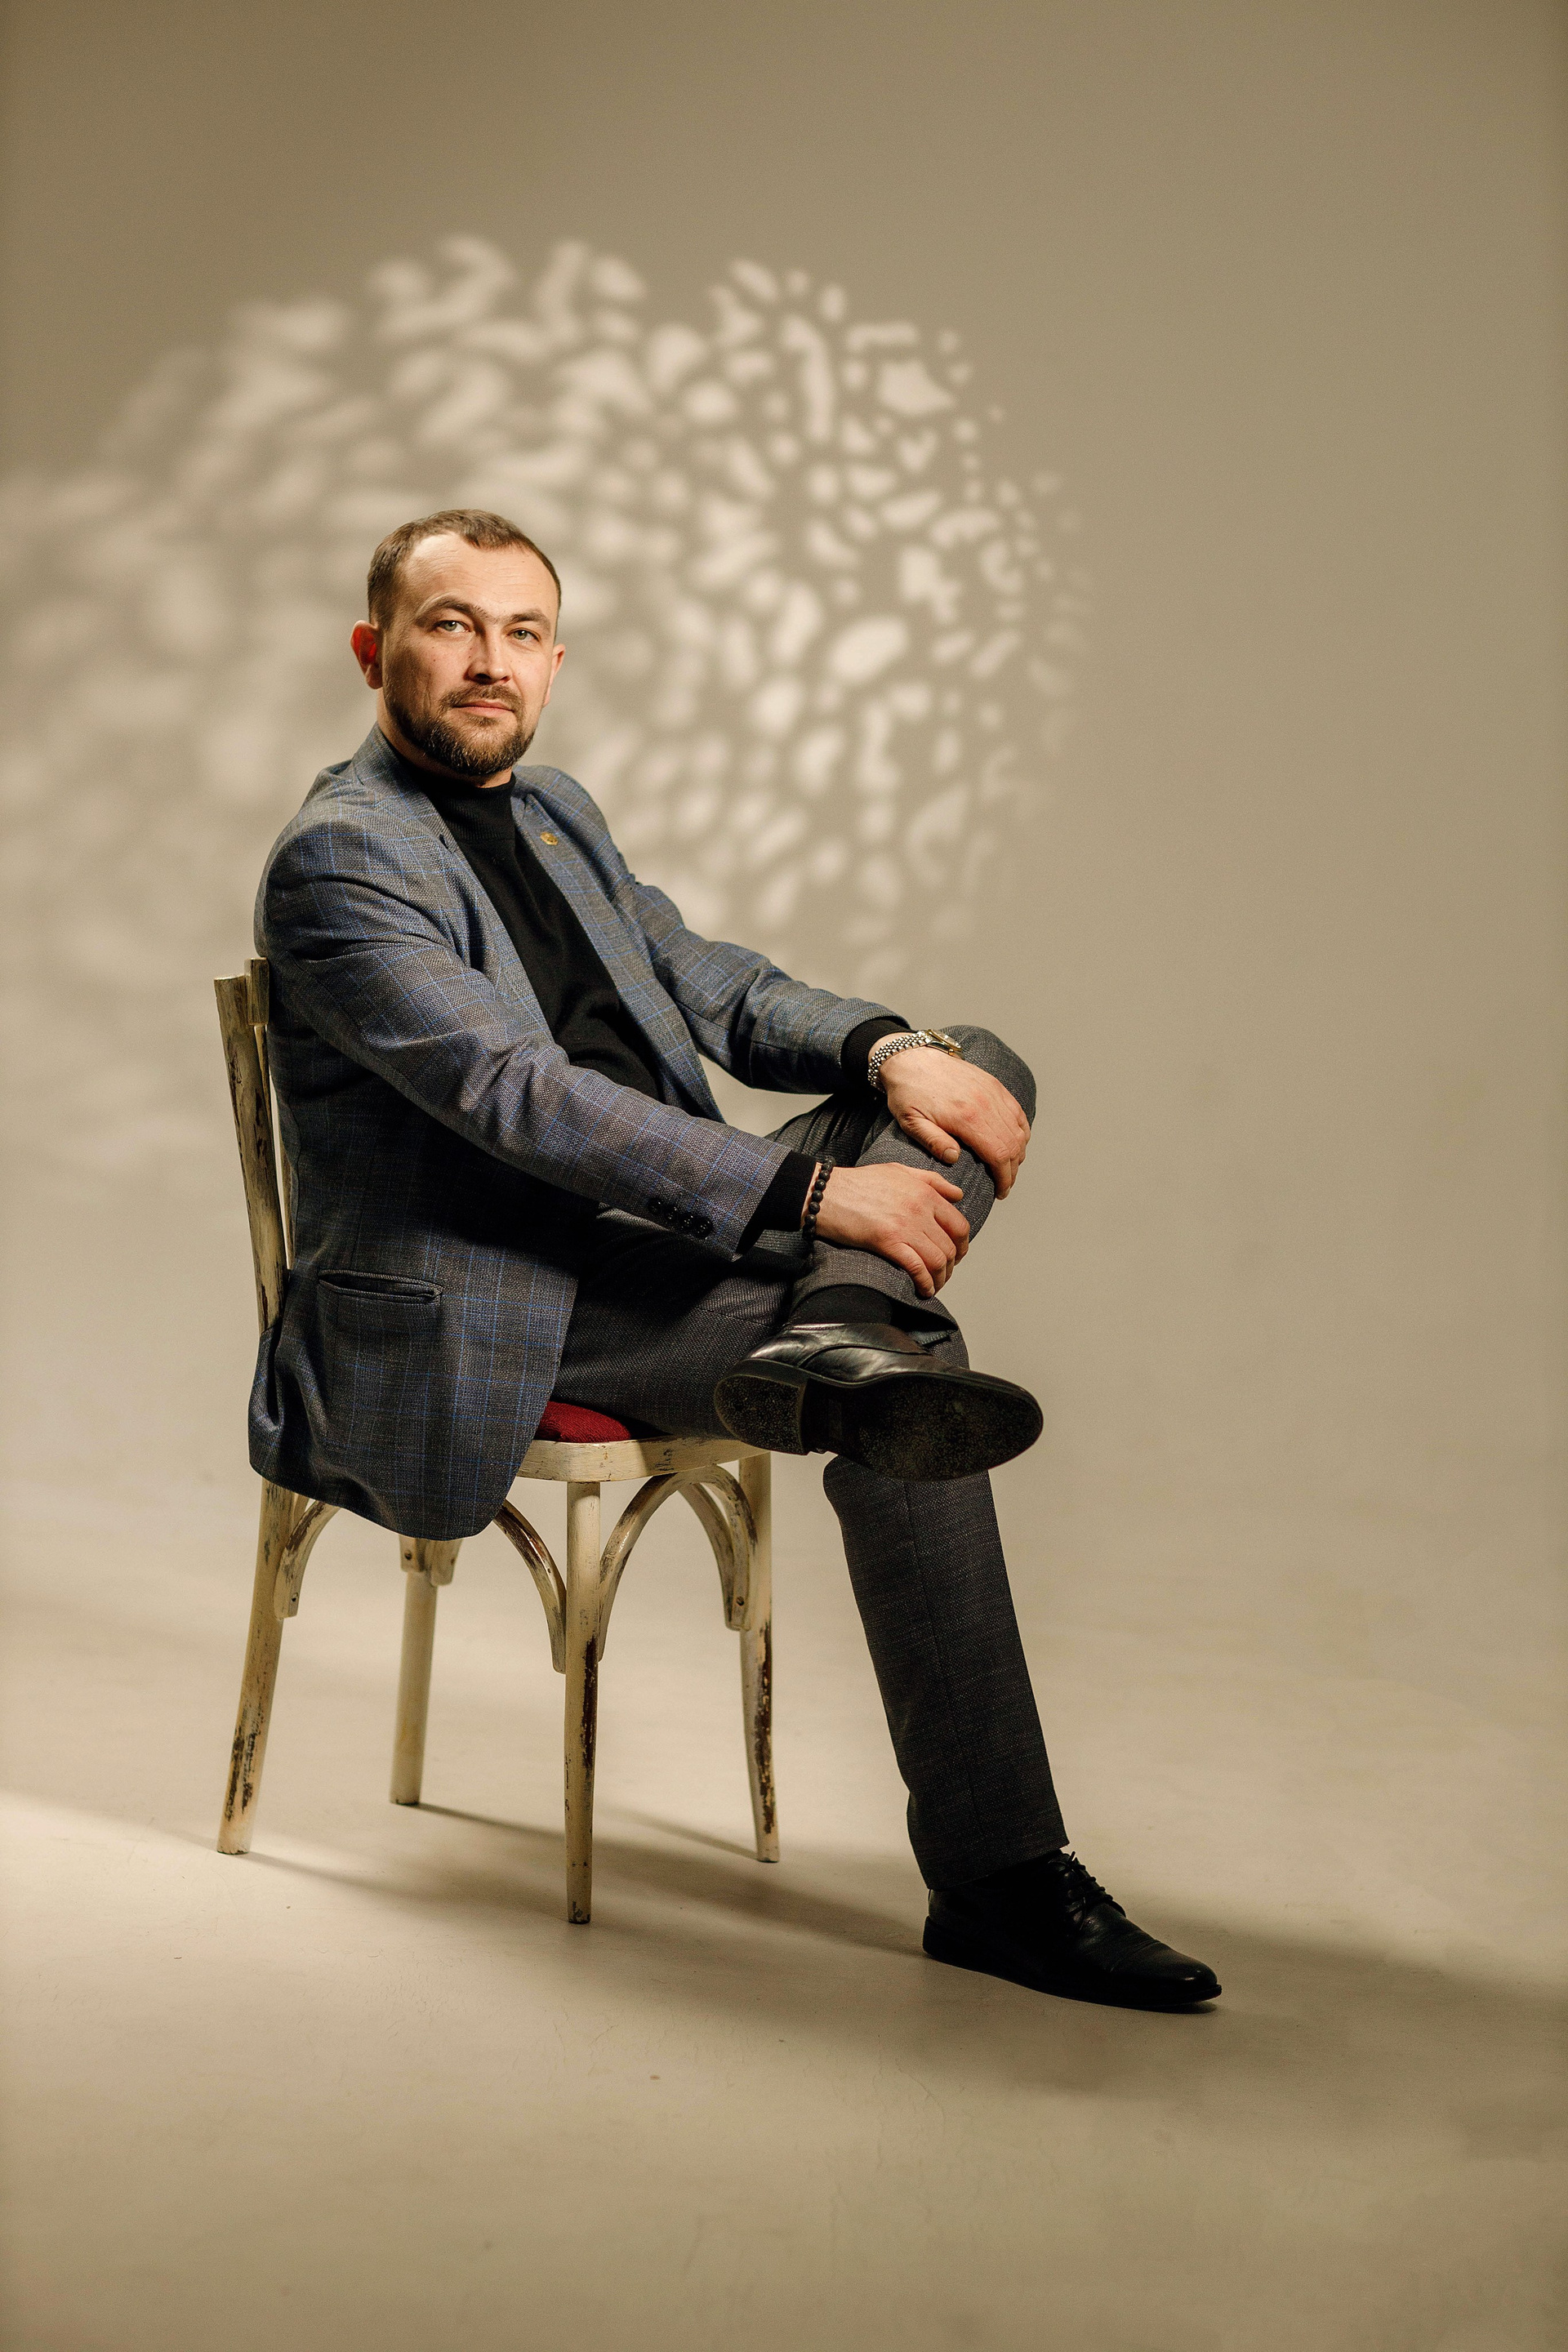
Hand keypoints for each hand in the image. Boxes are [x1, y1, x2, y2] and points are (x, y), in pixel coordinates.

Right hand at [811, 1162, 969, 1296]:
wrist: (826, 1193)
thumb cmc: (859, 1182)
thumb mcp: (899, 1169)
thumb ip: (932, 1180)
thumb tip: (958, 1195)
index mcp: (925, 1193)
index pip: (959, 1225)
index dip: (962, 1246)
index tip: (956, 1256)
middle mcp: (920, 1210)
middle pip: (950, 1247)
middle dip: (951, 1266)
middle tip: (943, 1274)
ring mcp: (905, 1226)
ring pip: (938, 1260)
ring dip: (940, 1278)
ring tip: (933, 1285)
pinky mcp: (888, 1242)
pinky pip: (917, 1268)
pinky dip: (925, 1283)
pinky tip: (923, 1290)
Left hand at [877, 1049, 1030, 1197]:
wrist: (911, 1058)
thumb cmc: (909, 1092)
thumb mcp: (911, 1122)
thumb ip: (933, 1141)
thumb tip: (954, 1159)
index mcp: (966, 1117)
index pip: (998, 1155)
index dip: (1004, 1178)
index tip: (1001, 1192)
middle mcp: (986, 1104)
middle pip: (1013, 1145)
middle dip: (1012, 1170)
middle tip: (1004, 1185)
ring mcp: (993, 1092)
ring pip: (1019, 1129)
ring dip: (1018, 1152)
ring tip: (1008, 1168)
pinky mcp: (994, 1085)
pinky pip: (1017, 1111)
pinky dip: (1021, 1130)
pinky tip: (1016, 1142)